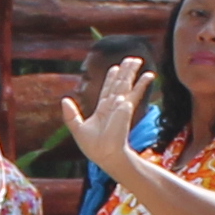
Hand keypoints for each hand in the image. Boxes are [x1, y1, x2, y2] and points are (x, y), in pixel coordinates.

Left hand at [64, 57, 146, 173]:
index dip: (111, 78)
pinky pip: (135, 92)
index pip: (107, 90)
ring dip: (132, 72)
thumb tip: (64, 99)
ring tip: (138, 59)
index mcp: (102, 110)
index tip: (115, 68)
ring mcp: (121, 105)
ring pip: (126, 84)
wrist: (105, 154)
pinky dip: (142, 83)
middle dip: (125, 71)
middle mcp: (113, 106)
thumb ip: (71, 114)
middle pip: (119, 84)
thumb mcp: (77, 128)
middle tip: (131, 59)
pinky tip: (150, 75)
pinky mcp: (126, 107)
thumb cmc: (93, 147)